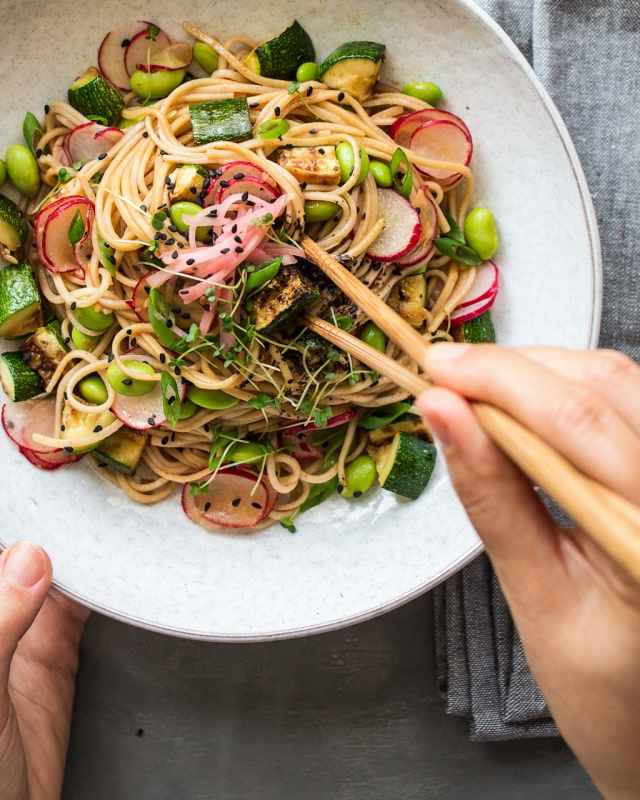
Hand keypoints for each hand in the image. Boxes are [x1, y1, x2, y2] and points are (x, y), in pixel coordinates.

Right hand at [418, 345, 639, 799]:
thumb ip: (492, 498)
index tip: (435, 368)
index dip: (499, 381)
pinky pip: (631, 402)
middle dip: (514, 368)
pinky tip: (530, 403)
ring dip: (544, 370)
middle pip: (603, 386)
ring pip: (620, 380)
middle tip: (444, 370)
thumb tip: (443, 413)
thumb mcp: (536, 597)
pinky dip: (573, 389)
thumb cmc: (607, 688)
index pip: (576, 423)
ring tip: (478, 387)